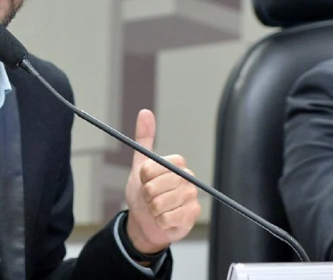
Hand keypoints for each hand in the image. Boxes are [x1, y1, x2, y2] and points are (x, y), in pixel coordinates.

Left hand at [124, 109, 200, 254]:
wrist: (147, 220)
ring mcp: (192, 196)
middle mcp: (188, 178)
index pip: (153, 168)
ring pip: (160, 204)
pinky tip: (164, 219)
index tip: (144, 180)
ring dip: (152, 209)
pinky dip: (159, 221)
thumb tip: (145, 111)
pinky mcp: (193, 214)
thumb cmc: (144, 192)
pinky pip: (167, 218)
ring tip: (156, 208)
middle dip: (146, 195)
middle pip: (155, 187)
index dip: (144, 177)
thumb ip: (144, 138)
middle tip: (150, 196)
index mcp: (177, 163)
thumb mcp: (140, 165)